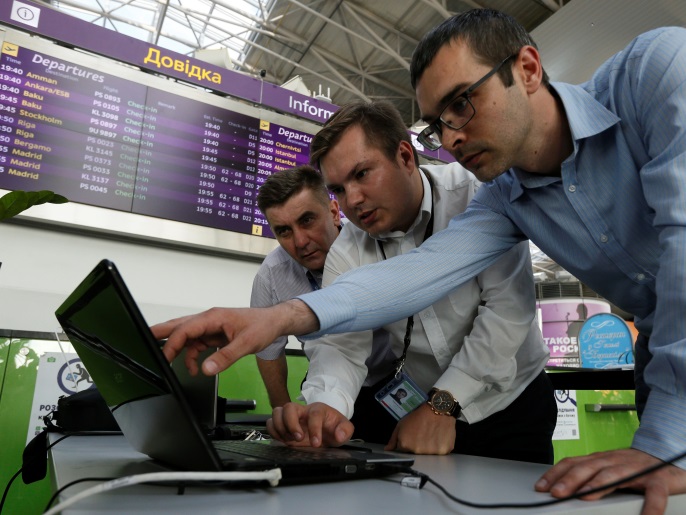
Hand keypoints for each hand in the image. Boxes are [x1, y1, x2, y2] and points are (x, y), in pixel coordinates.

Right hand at [151, 300, 317, 375]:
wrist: (274, 322)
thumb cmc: (262, 326)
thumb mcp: (246, 343)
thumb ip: (226, 357)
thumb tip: (207, 369)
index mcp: (213, 316)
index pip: (186, 329)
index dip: (172, 343)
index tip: (166, 358)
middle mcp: (209, 319)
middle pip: (179, 326)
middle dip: (161, 333)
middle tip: (141, 339)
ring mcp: (211, 326)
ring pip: (186, 336)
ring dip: (179, 350)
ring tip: (171, 365)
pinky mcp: (215, 334)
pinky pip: (197, 344)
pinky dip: (192, 355)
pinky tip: (195, 367)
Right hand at [267, 402, 353, 447]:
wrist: (327, 428)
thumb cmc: (334, 427)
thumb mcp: (345, 428)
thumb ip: (345, 430)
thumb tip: (339, 435)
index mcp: (319, 410)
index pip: (314, 414)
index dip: (314, 428)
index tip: (316, 443)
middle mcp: (303, 411)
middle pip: (289, 407)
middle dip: (291, 424)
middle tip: (298, 438)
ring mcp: (291, 417)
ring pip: (277, 412)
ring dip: (280, 428)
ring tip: (289, 440)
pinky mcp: (283, 425)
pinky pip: (271, 422)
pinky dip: (273, 431)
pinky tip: (282, 440)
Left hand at [384, 403, 455, 453]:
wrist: (437, 408)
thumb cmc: (418, 415)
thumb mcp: (401, 424)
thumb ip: (393, 439)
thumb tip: (387, 449)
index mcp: (405, 445)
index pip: (404, 449)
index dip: (408, 441)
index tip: (413, 434)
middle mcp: (417, 451)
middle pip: (416, 453)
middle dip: (418, 445)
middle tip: (422, 433)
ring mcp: (431, 453)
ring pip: (429, 453)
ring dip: (429, 447)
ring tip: (431, 434)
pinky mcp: (444, 451)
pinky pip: (441, 452)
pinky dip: (440, 446)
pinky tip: (439, 436)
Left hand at [535, 448, 685, 514]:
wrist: (668, 456)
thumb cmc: (634, 467)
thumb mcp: (608, 469)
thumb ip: (590, 477)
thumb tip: (565, 489)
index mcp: (601, 460)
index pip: (573, 463)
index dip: (555, 473)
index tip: (541, 486)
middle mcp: (615, 461)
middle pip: (589, 467)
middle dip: (570, 479)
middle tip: (556, 492)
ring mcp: (636, 469)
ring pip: (614, 475)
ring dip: (597, 485)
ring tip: (584, 496)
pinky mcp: (659, 479)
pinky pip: (655, 493)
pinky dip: (651, 505)